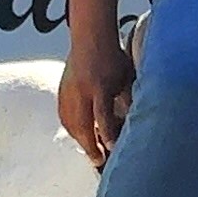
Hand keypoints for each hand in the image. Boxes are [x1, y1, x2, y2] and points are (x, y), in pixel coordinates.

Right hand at [59, 30, 133, 167]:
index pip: (102, 115)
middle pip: (82, 124)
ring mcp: (69, 90)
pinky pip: (64, 115)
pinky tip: (79, 134)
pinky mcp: (62, 90)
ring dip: (79, 139)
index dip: (106, 133)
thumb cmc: (112, 56)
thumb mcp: (125, 77)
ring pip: (70, 122)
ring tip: (90, 150)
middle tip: (98, 160)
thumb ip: (128, 98)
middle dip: (89, 145)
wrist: (90, 36)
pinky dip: (71, 127)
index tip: (110, 149)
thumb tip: (135, 121)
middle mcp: (82, 90)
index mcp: (100, 86)